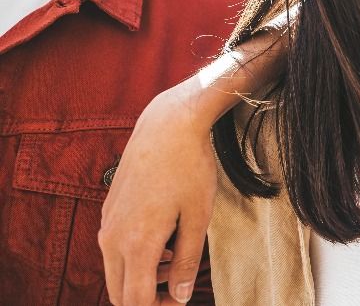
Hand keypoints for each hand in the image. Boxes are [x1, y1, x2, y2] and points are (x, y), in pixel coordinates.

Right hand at [100, 88, 216, 304]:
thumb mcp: (198, 218)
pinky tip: (164, 237)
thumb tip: (180, 296)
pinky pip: (114, 249)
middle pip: (119, 293)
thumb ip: (187, 261)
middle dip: (147, 298)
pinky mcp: (108, 211)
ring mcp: (107, 223)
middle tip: (178, 287)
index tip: (181, 299)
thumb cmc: (189, 168)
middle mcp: (112, 238)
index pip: (135, 301)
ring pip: (115, 272)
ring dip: (142, 277)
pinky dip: (135, 256)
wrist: (167, 126)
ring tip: (176, 258)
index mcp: (136, 244)